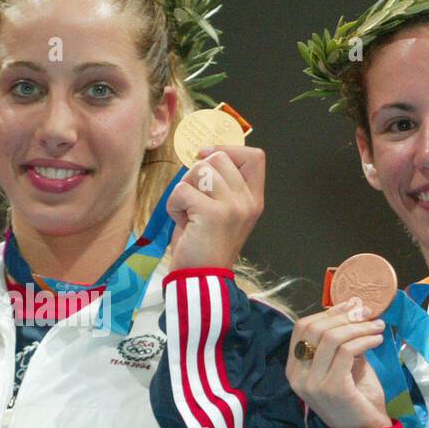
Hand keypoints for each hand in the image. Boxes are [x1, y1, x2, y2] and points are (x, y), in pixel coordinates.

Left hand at [167, 145, 264, 271]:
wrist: (200, 277)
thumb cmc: (203, 245)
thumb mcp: (220, 211)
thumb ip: (220, 184)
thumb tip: (203, 155)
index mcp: (253, 199)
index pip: (255, 156)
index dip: (227, 150)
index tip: (205, 158)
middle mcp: (248, 201)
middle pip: (219, 158)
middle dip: (196, 173)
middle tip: (193, 200)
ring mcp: (233, 207)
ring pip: (200, 170)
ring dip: (184, 189)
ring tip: (188, 212)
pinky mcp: (213, 214)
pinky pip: (182, 190)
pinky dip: (174, 205)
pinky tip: (181, 222)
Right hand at [286, 298, 391, 427]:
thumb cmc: (356, 397)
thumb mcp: (344, 364)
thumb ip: (342, 341)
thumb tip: (353, 308)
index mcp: (295, 368)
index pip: (302, 328)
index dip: (328, 313)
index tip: (352, 306)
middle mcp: (297, 375)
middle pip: (314, 329)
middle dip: (344, 316)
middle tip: (368, 313)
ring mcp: (312, 383)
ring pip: (331, 338)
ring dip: (358, 327)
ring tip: (378, 327)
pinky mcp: (331, 387)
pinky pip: (346, 352)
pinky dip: (364, 340)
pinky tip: (377, 340)